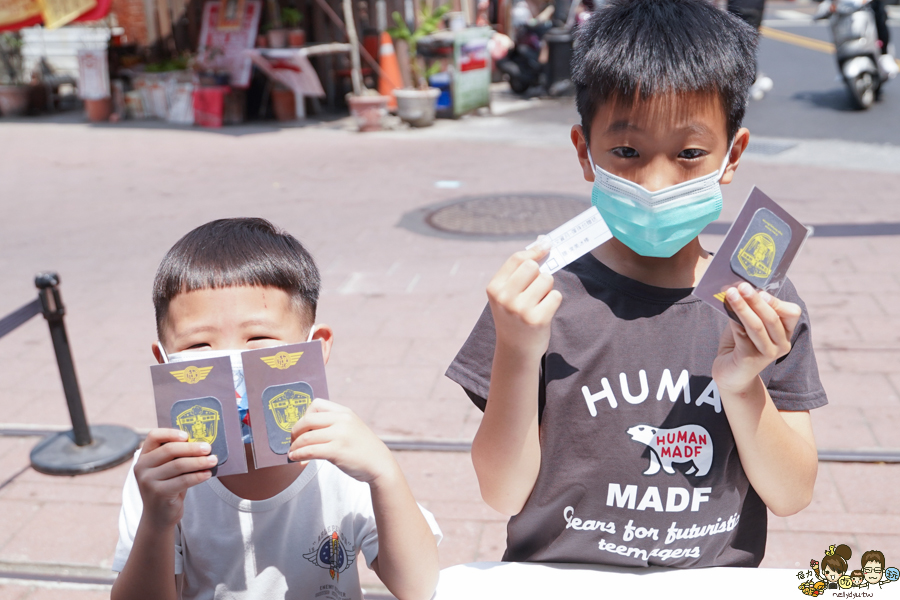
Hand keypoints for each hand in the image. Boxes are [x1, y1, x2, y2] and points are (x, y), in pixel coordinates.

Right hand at [133, 428, 216, 529]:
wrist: (159, 516)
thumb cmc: (168, 487)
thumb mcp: (168, 469)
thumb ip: (177, 456)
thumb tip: (202, 443)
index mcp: (144, 456)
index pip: (154, 436)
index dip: (171, 433)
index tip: (188, 435)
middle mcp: (142, 467)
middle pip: (169, 450)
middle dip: (192, 448)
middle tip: (208, 448)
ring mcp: (148, 481)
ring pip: (178, 465)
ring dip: (199, 461)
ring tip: (213, 460)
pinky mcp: (159, 493)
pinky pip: (183, 480)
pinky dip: (198, 475)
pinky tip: (208, 473)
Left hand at [289, 399, 395, 484]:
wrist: (380, 464)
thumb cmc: (362, 447)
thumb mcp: (351, 427)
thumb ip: (334, 424)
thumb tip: (305, 429)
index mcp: (344, 412)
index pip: (316, 404)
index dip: (304, 415)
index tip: (302, 428)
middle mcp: (342, 420)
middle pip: (307, 420)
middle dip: (294, 431)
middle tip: (292, 441)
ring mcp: (340, 435)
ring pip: (306, 437)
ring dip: (295, 446)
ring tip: (292, 452)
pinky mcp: (337, 451)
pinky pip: (310, 451)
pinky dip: (299, 455)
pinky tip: (296, 459)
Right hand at [486, 238, 561, 359]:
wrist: (515, 350)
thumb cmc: (514, 316)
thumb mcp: (507, 294)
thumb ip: (520, 270)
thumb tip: (543, 241)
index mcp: (494, 288)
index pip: (517, 258)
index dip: (535, 250)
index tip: (546, 244)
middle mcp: (505, 297)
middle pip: (533, 266)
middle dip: (539, 273)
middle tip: (535, 289)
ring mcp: (520, 309)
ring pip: (546, 280)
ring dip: (547, 289)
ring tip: (538, 303)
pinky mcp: (537, 319)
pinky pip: (556, 296)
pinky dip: (553, 301)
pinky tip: (543, 312)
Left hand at [712, 282, 801, 394]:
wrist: (730, 374)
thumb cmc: (740, 344)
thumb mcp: (747, 325)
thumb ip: (748, 310)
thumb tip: (739, 290)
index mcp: (785, 332)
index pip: (791, 313)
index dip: (777, 301)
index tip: (760, 290)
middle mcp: (781, 344)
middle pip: (772, 318)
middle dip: (756, 300)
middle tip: (742, 286)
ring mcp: (767, 354)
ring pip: (757, 326)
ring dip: (743, 308)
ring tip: (731, 294)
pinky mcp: (750, 360)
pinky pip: (742, 336)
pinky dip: (734, 321)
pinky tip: (726, 310)